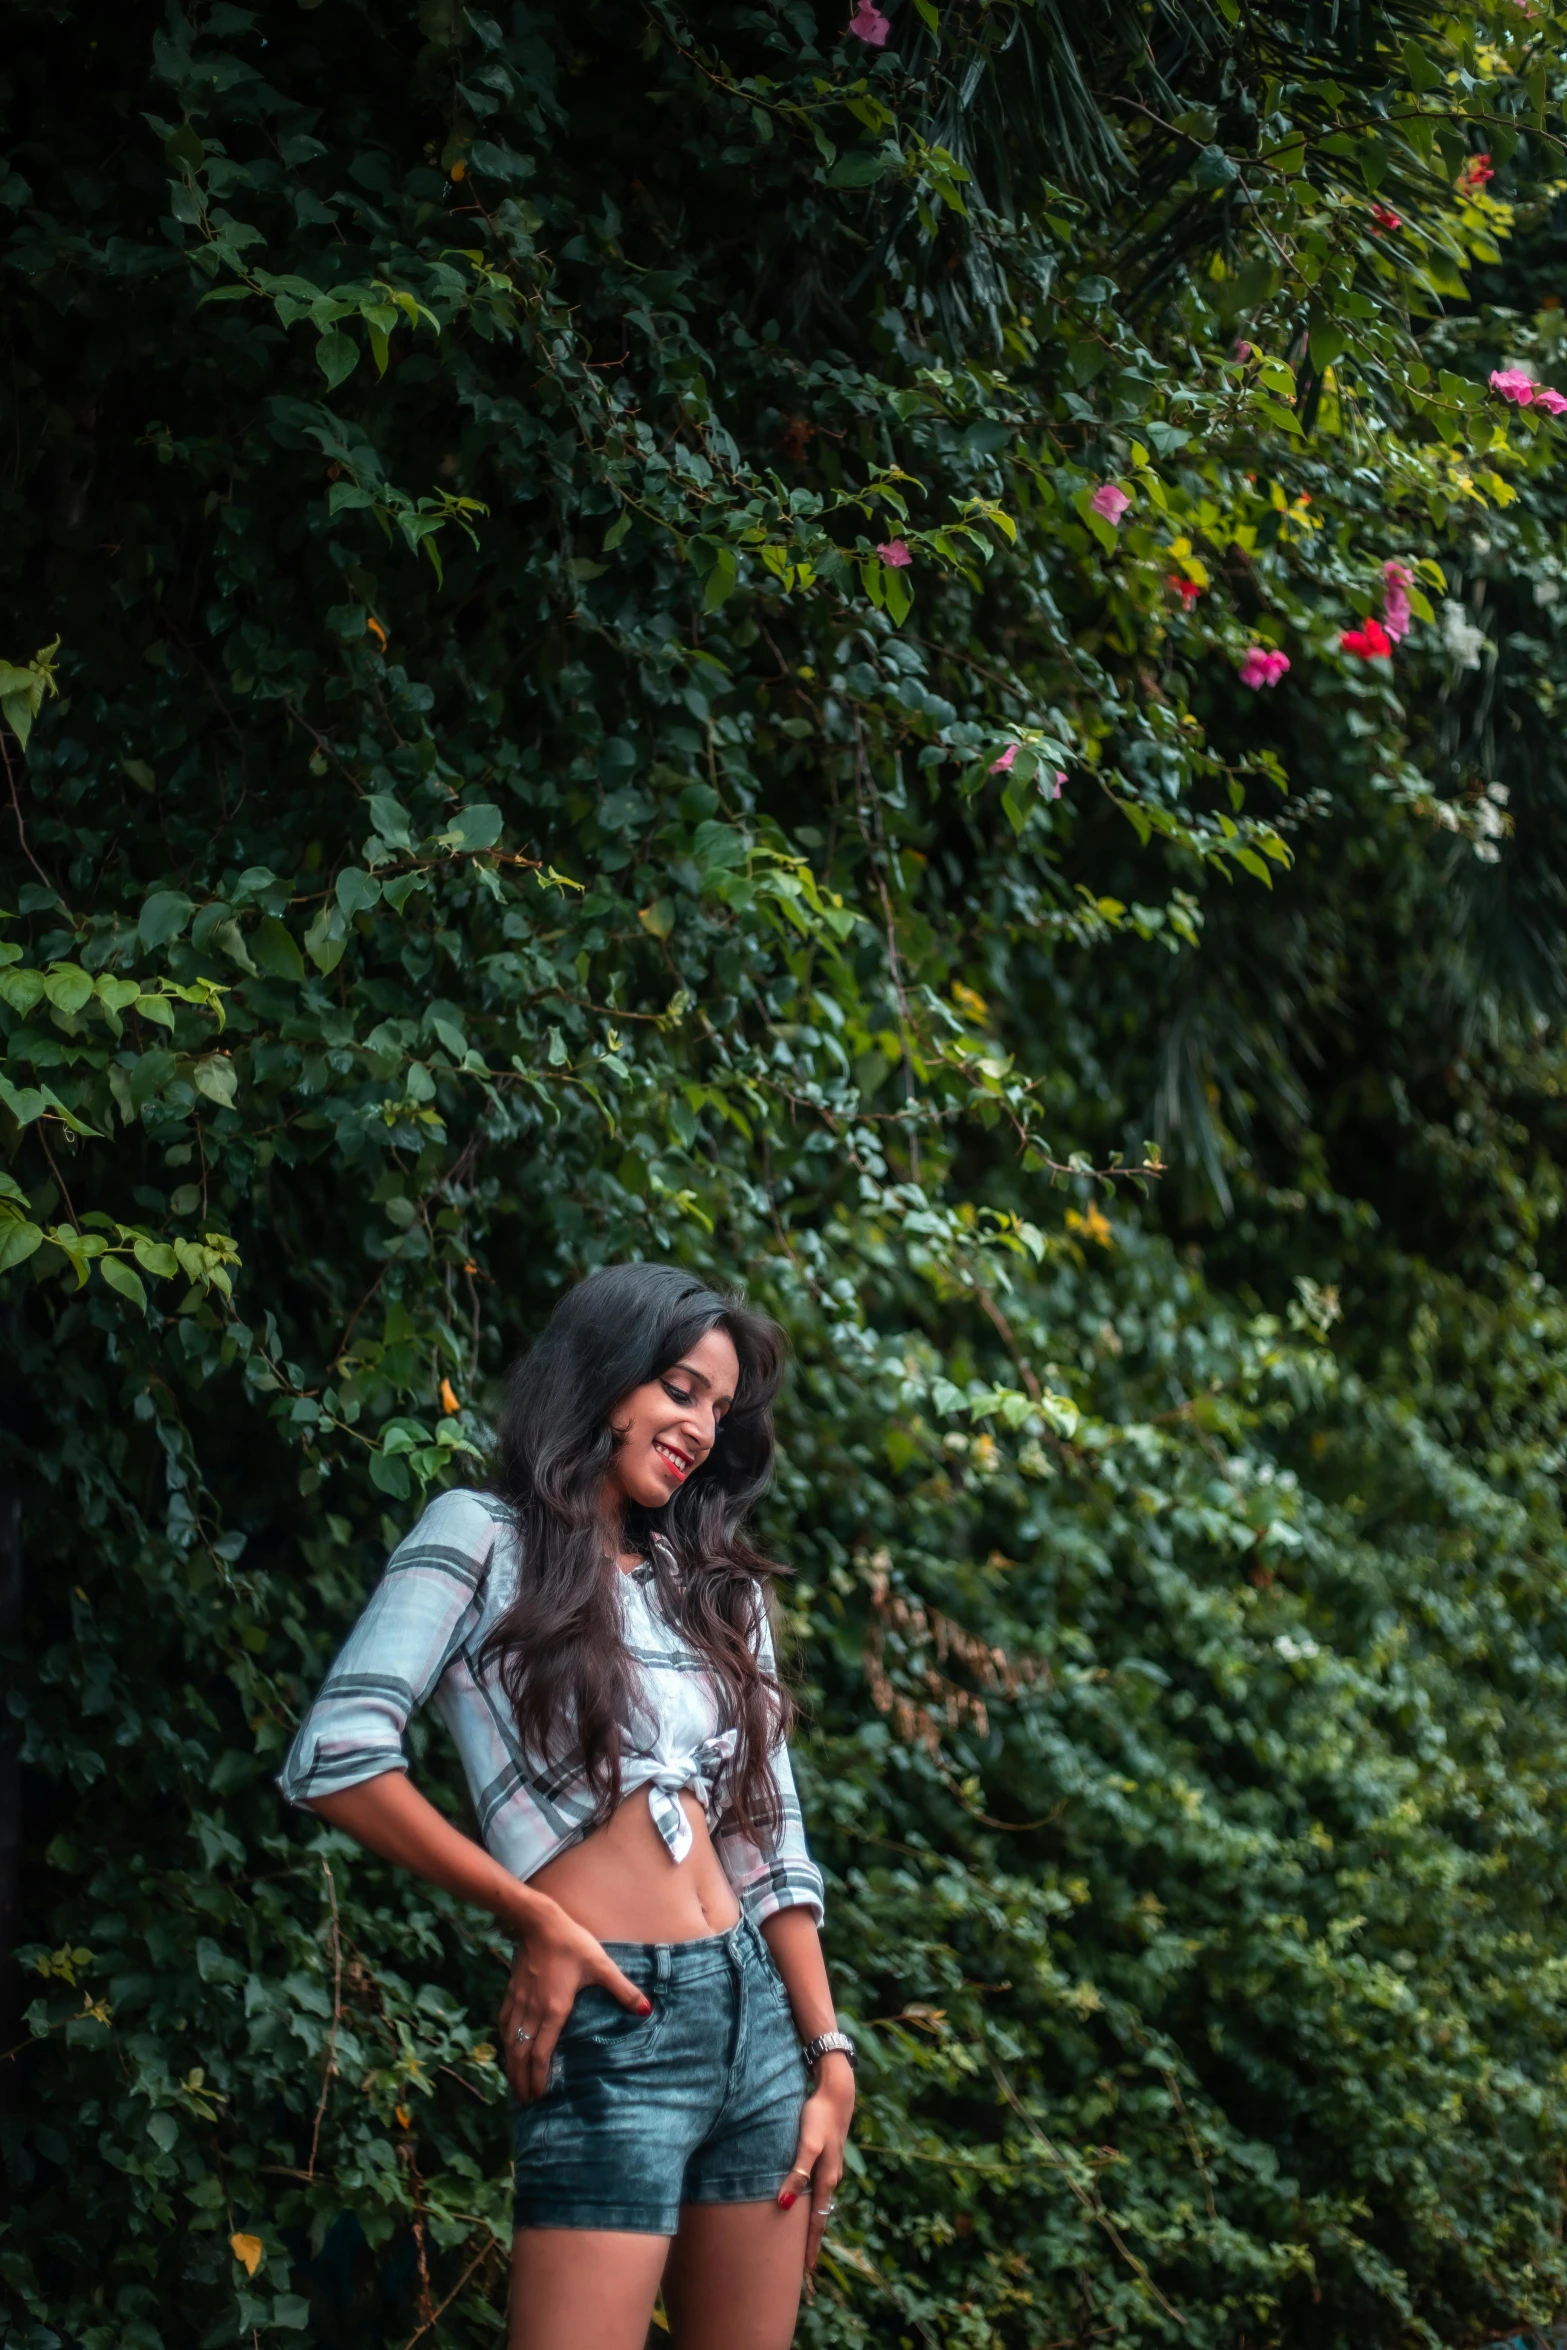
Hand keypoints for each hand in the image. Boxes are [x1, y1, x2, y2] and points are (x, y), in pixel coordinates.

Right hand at [499, 1898, 649, 2103]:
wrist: (539, 1922)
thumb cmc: (572, 1943)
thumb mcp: (602, 1966)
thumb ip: (623, 1990)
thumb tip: (647, 2009)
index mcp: (553, 2010)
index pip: (541, 2053)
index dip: (538, 2077)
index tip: (538, 2096)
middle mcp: (532, 2011)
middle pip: (521, 2054)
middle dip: (521, 2079)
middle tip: (524, 2100)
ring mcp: (519, 2002)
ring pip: (510, 2041)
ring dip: (511, 2065)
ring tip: (514, 2083)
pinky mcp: (512, 1991)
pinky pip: (504, 2023)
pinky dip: (505, 2041)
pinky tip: (507, 2046)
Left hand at [777, 2051, 854, 2280]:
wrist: (836, 2092)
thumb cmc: (818, 2117)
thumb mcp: (806, 2146)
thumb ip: (797, 2174)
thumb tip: (785, 2205)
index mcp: (826, 2179)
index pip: (818, 2221)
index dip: (811, 2245)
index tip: (807, 2270)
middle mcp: (830, 2177)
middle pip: (820, 2215)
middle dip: (812, 2239)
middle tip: (803, 2265)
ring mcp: (830, 2166)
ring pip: (819, 2201)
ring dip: (812, 2220)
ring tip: (802, 2239)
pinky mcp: (826, 2155)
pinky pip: (817, 2187)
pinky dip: (811, 2201)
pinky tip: (805, 2201)